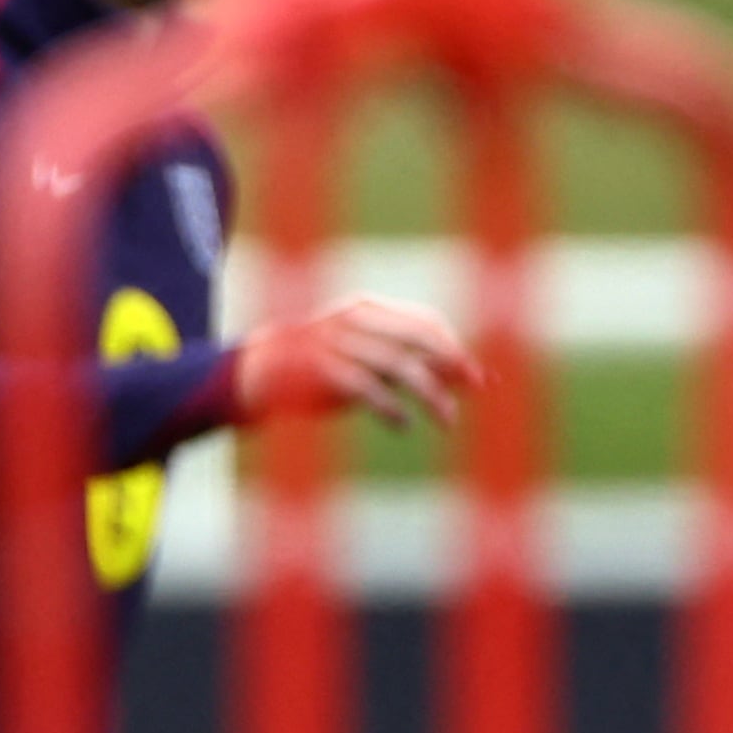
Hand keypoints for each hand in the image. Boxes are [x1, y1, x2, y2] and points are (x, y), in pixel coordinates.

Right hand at [235, 295, 474, 434]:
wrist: (255, 374)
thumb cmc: (320, 368)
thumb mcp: (366, 358)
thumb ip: (409, 361)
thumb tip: (469, 376)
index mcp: (366, 308)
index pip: (424, 322)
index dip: (452, 348)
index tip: (474, 377)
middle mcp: (353, 319)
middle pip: (417, 337)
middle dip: (452, 363)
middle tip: (476, 388)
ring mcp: (335, 342)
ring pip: (400, 366)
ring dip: (431, 395)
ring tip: (447, 419)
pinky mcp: (320, 369)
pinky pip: (367, 388)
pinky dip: (390, 408)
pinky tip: (403, 424)